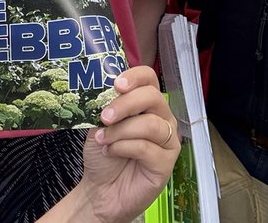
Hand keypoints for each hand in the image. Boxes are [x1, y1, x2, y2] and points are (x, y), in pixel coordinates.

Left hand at [76, 67, 179, 222]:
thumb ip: (105, 105)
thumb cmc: (104, 152)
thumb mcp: (99, 123)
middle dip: (125, 104)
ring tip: (102, 139)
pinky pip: (147, 148)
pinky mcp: (166, 163)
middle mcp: (162, 118)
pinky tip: (111, 152)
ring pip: (150, 124)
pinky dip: (123, 147)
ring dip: (121, 130)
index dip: (135, 77)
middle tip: (104, 116)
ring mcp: (168, 141)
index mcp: (146, 104)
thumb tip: (104, 92)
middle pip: (153, 97)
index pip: (149, 78)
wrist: (100, 190)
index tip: (117, 84)